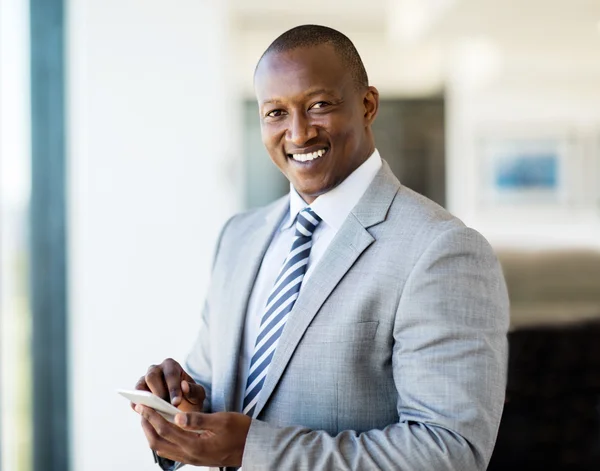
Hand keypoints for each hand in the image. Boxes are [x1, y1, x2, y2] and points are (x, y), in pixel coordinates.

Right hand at [133, 358, 204, 411]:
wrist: (183, 407)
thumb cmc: (191, 398)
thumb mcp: (198, 395)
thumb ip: (194, 390)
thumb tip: (183, 385)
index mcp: (171, 366)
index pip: (171, 374)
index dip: (173, 388)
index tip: (176, 403)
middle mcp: (155, 369)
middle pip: (152, 376)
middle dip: (158, 393)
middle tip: (165, 408)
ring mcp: (144, 380)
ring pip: (140, 386)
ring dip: (146, 399)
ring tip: (154, 412)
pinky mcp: (137, 393)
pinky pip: (134, 398)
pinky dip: (137, 406)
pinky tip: (144, 415)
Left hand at [136, 405, 250, 466]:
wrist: (252, 447)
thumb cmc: (240, 431)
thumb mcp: (221, 420)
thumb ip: (198, 419)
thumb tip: (177, 416)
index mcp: (195, 445)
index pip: (165, 429)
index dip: (152, 416)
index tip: (143, 404)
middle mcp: (190, 455)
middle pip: (158, 442)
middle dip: (147, 425)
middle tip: (141, 409)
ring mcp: (192, 458)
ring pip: (163, 448)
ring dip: (152, 433)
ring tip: (148, 417)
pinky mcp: (194, 457)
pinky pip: (171, 450)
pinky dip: (162, 438)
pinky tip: (163, 428)